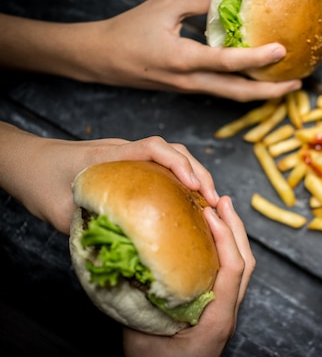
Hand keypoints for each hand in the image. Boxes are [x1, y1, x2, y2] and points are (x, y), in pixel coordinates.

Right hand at [0, 0, 302, 101]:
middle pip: (237, 93)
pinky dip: (242, 87)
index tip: (282, 51)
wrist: (102, 59)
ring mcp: (189, 90)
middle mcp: (190, 81)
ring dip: (259, 92)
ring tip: (285, 85)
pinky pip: (220, 91)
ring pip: (231, 96)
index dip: (257, 58)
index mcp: (183, 59)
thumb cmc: (130, 30)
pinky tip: (255, 78)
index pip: (228, 62)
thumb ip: (200, 3)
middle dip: (270, 92)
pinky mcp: (188, 90)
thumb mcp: (165, 5)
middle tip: (297, 84)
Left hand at [0, 122, 218, 233]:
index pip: (155, 148)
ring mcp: (130, 158)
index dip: (180, 165)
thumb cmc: (38, 181)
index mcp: (110, 156)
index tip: (195, 187)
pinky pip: (162, 171)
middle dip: (199, 172)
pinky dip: (180, 184)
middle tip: (215, 201)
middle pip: (174, 151)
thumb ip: (89, 229)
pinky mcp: (130, 168)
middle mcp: (125, 152)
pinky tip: (186, 206)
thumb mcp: (59, 211)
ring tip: (209, 204)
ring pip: (172, 159)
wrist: (23, 163)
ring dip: (194, 177)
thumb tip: (121, 256)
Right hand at [123, 196, 254, 356]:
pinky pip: (230, 274)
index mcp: (216, 320)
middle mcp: (227, 314)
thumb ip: (138, 302)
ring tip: (219, 210)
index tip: (208, 213)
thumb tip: (128, 265)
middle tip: (221, 201)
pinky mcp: (219, 310)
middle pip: (245, 264)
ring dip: (234, 236)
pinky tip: (209, 237)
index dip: (224, 237)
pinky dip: (224, 250)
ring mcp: (226, 312)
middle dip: (236, 228)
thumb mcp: (141, 335)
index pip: (233, 270)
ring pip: (242, 268)